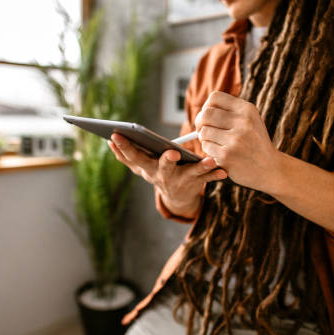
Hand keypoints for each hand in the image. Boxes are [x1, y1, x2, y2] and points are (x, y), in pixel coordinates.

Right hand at [108, 133, 226, 217]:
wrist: (178, 198)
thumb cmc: (158, 173)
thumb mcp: (141, 167)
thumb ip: (126, 156)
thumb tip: (110, 141)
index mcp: (148, 169)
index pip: (134, 158)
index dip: (125, 147)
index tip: (116, 135)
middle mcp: (163, 176)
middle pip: (163, 168)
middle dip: (167, 161)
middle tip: (172, 153)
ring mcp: (181, 181)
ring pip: (191, 173)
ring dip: (200, 167)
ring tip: (209, 161)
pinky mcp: (197, 183)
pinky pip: (208, 178)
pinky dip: (215, 175)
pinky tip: (223, 170)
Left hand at [196, 91, 277, 190]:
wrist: (269, 168)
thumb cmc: (255, 143)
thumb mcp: (251, 120)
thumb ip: (231, 111)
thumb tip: (203, 110)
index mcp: (247, 110)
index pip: (215, 98)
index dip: (206, 107)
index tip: (208, 116)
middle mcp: (242, 122)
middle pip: (206, 114)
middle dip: (200, 122)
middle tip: (203, 130)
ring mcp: (235, 140)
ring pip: (204, 131)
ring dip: (204, 138)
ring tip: (213, 143)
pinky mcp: (227, 156)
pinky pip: (206, 146)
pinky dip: (208, 149)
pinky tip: (218, 152)